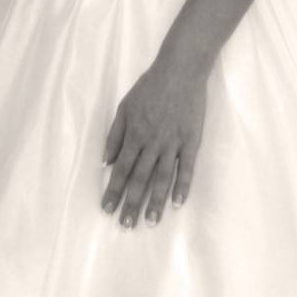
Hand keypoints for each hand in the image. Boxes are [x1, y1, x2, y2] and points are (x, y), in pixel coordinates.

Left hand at [101, 55, 206, 227]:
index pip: (121, 170)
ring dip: (155, 202)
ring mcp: (173, 143)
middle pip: (139, 179)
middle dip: (132, 204)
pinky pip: (187, 168)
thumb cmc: (149, 87)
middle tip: (126, 226)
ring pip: (162, 178)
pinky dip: (182, 187)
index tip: (107, 210)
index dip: (113, 191)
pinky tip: (177, 204)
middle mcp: (152, 143)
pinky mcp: (191, 141)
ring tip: (150, 223)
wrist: (180, 70)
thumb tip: (104, 162)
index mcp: (134, 135)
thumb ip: (114, 135)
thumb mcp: (124, 107)